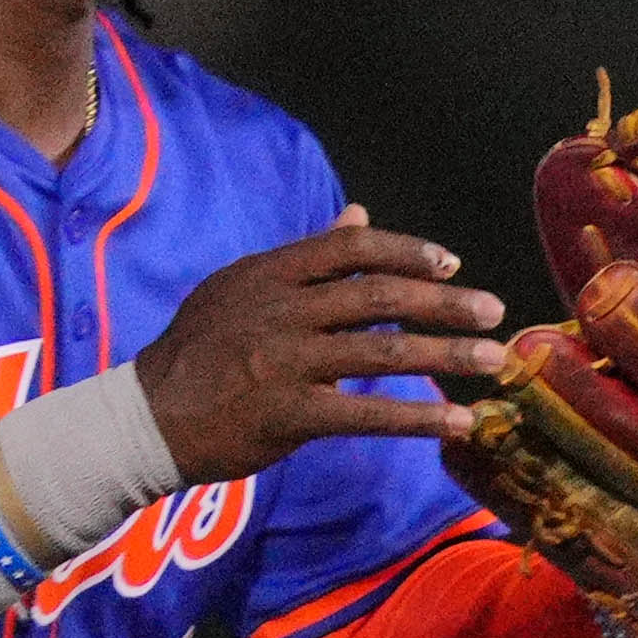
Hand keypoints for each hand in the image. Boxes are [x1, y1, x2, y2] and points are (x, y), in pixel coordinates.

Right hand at [136, 208, 511, 480]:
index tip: (449, 264)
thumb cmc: (199, 353)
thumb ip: (306, 259)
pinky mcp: (287, 415)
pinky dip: (418, 418)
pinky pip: (365, 414)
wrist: (143, 417)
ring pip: (380, 353)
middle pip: (376, 297)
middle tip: (494, 311)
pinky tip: (459, 423)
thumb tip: (359, 214)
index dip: (405, 252)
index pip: (349, 249)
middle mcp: (278, 311)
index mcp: (268, 275)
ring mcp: (282, 362)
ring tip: (493, 360)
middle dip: (443, 303)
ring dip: (446, 356)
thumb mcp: (241, 290)